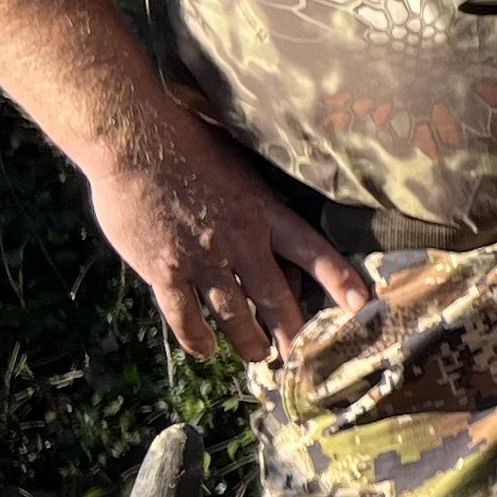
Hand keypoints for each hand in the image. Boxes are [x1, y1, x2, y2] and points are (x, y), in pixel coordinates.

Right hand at [83, 106, 372, 361]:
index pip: (312, 251)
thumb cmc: (187, 144)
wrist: (134, 140)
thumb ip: (259, 200)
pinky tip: (206, 349)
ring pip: (234, 315)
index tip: (361, 304)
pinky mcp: (165, 270)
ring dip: (248, 341)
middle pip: (276, 297)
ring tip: (259, 356)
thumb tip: (277, 218)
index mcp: (264, 211)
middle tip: (302, 355)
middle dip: (291, 332)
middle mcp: (240, 240)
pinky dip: (197, 338)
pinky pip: (185, 317)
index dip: (339, 279)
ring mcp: (202, 259)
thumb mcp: (241, 166)